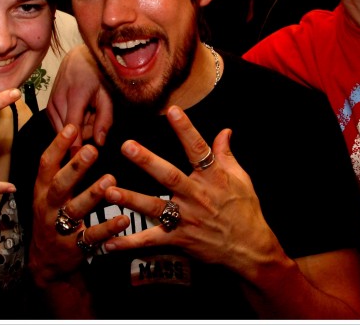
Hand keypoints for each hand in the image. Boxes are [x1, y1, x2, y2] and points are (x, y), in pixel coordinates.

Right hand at [28, 124, 128, 287]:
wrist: (45, 261)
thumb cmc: (52, 215)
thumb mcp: (50, 191)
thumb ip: (62, 167)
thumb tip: (75, 132)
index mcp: (42, 189)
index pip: (46, 164)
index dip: (57, 146)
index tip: (71, 128)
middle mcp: (48, 206)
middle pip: (59, 185)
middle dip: (75, 168)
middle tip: (92, 150)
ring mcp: (59, 227)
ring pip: (75, 210)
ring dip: (92, 194)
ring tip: (110, 179)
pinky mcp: (74, 247)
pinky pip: (92, 236)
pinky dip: (108, 228)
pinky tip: (124, 219)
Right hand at [46, 44, 112, 144]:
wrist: (80, 57)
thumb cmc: (98, 74)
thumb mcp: (108, 95)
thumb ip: (105, 118)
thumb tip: (100, 142)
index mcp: (75, 95)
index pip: (73, 128)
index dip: (76, 146)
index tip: (80, 161)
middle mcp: (58, 100)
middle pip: (68, 132)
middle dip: (84, 132)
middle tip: (96, 117)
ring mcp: (51, 103)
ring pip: (62, 130)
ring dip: (77, 128)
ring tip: (89, 112)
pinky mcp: (49, 106)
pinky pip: (59, 124)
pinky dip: (71, 123)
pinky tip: (81, 112)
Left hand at [102, 106, 282, 275]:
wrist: (250, 248)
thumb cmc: (245, 210)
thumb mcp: (241, 178)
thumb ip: (226, 154)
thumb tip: (224, 131)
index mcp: (213, 177)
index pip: (198, 149)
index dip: (186, 130)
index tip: (173, 111)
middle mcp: (197, 196)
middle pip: (169, 176)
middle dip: (147, 161)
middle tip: (127, 147)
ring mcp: (187, 219)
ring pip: (155, 208)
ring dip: (132, 199)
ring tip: (110, 191)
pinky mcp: (180, 239)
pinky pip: (151, 241)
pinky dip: (130, 242)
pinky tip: (109, 241)